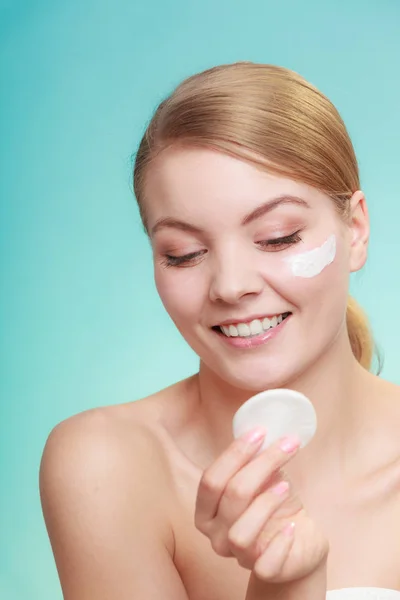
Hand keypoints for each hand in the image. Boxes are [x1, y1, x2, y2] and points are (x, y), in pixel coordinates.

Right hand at [194, 427, 328, 583]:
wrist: (299, 539)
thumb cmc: (274, 504)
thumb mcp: (263, 478)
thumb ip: (255, 459)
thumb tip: (263, 427)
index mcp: (207, 510)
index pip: (210, 480)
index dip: (234, 454)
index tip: (260, 432)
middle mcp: (215, 535)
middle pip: (231, 496)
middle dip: (260, 465)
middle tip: (286, 445)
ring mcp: (238, 557)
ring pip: (240, 532)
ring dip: (266, 503)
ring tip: (285, 486)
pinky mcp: (264, 572)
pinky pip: (265, 564)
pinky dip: (280, 542)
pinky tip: (292, 525)